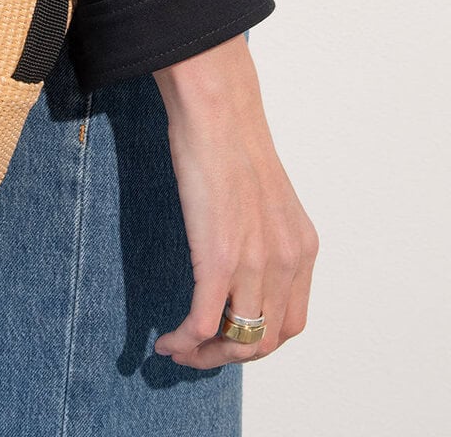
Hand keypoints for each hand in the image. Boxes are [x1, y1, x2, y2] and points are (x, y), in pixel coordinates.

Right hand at [151, 33, 318, 368]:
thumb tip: (234, 246)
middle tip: (194, 351)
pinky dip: (185, 340)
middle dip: (227, 356)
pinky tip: (166, 340)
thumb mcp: (260, 196)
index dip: (254, 340)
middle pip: (265, 341)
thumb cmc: (228, 141)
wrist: (217, 113)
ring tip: (177, 349)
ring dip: (205, 355)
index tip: (221, 336)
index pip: (289, 322)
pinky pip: (203, 319)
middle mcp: (288, 262)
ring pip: (238, 340)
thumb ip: (258, 232)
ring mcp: (256, 263)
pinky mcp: (219, 257)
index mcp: (302, 248)